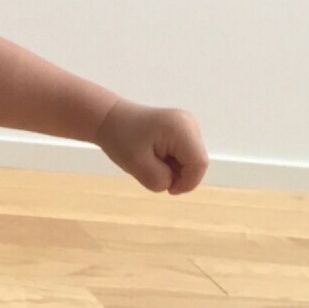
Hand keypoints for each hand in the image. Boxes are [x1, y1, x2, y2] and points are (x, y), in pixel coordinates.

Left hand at [94, 99, 208, 195]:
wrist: (109, 118)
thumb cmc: (120, 139)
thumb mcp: (137, 165)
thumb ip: (160, 180)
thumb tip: (173, 181)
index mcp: (182, 128)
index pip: (199, 164)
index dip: (187, 182)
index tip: (167, 188)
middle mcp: (190, 123)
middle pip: (196, 162)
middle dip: (177, 174)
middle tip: (150, 169)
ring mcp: (188, 125)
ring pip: (191, 161)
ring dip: (173, 169)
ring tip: (150, 160)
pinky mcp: (183, 130)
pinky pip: (185, 156)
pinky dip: (171, 162)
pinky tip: (154, 155)